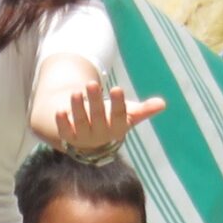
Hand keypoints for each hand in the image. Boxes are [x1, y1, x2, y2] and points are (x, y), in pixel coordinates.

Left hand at [43, 78, 164, 158]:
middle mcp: (100, 135)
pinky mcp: (68, 137)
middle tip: (92, 84)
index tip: (117, 89)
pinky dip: (62, 122)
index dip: (118, 104)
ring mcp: (83, 138)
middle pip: (97, 117)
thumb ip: (144, 110)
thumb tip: (162, 104)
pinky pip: (65, 131)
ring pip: (80, 122)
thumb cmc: (112, 121)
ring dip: (78, 108)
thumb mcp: (128, 115)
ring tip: (76, 92)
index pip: (119, 117)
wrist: (90, 138)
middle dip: (95, 101)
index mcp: (117, 130)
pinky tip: (60, 110)